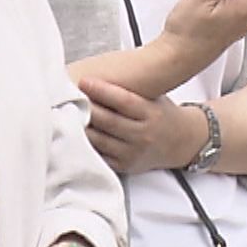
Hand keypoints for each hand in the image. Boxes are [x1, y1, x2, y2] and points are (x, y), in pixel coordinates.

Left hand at [77, 79, 205, 173]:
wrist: (182, 142)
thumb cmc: (162, 115)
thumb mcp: (154, 99)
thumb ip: (130, 93)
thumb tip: (98, 80)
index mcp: (152, 114)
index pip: (124, 101)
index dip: (102, 90)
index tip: (84, 81)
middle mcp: (143, 135)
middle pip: (107, 121)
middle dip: (86, 108)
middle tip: (66, 96)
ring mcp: (133, 153)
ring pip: (99, 139)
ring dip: (80, 127)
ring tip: (64, 114)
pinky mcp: (125, 166)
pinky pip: (99, 155)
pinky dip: (86, 145)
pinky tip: (75, 135)